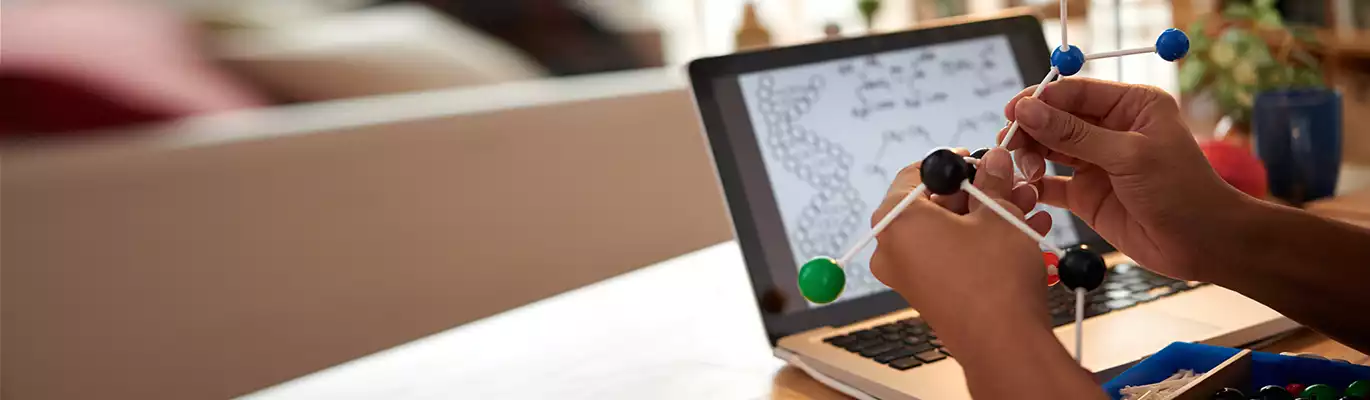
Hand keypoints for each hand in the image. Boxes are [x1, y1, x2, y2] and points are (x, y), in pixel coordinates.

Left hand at [869, 148, 1051, 340]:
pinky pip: (953, 255)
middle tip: (1008, 181)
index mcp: (895, 222)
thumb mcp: (998, 214)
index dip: (949, 163)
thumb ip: (992, 180)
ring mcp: (909, 274)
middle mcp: (893, 249)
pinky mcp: (930, 293)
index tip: (976, 159)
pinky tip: (1021, 231)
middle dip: (976, 191)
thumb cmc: (993, 280)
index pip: (913, 175)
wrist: (1005, 343)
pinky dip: (981, 241)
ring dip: (987, 215)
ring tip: (1026, 205)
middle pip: (932, 203)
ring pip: (949, 230)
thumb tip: (994, 161)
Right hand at [999, 78, 1249, 280]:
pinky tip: (1024, 189)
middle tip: (1009, 143)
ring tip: (1022, 170)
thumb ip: (1074, 135)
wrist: (1203, 245)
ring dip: (1028, 157)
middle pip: (1055, 119)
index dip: (1041, 99)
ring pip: (1047, 149)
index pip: (1075, 92)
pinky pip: (1050, 183)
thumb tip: (1027, 110)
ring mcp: (1095, 162)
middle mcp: (1110, 129)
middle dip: (1030, 130)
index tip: (1013, 111)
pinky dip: (1034, 185)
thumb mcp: (1129, 155)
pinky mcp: (1085, 194)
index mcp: (1131, 105)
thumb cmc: (1182, 192)